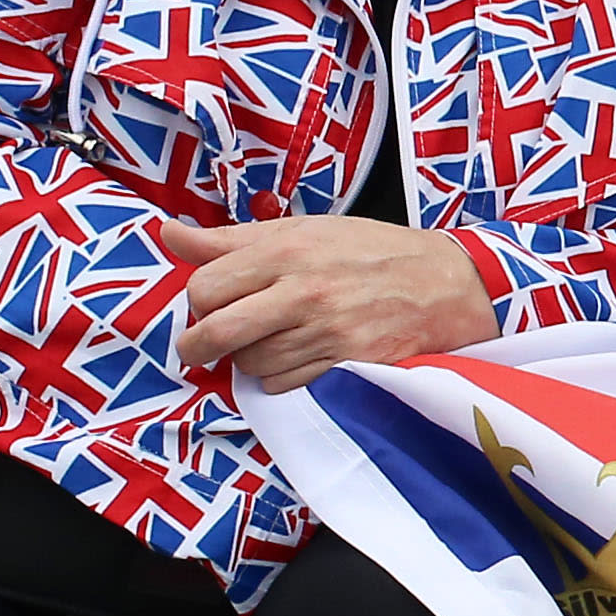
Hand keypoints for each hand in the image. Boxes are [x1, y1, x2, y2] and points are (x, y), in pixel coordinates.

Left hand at [156, 215, 498, 387]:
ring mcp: (327, 332)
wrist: (447, 284)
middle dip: (197, 347)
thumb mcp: (303, 229)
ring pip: (250, 365)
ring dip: (248, 361)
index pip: (206, 287)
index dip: (198, 302)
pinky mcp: (348, 365)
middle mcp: (303, 291)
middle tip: (199, 348)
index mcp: (287, 249)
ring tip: (269, 342)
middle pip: (217, 333)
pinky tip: (297, 358)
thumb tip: (168, 234)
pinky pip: (285, 386)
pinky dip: (280, 379)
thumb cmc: (370, 251)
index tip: (208, 305)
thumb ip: (232, 239)